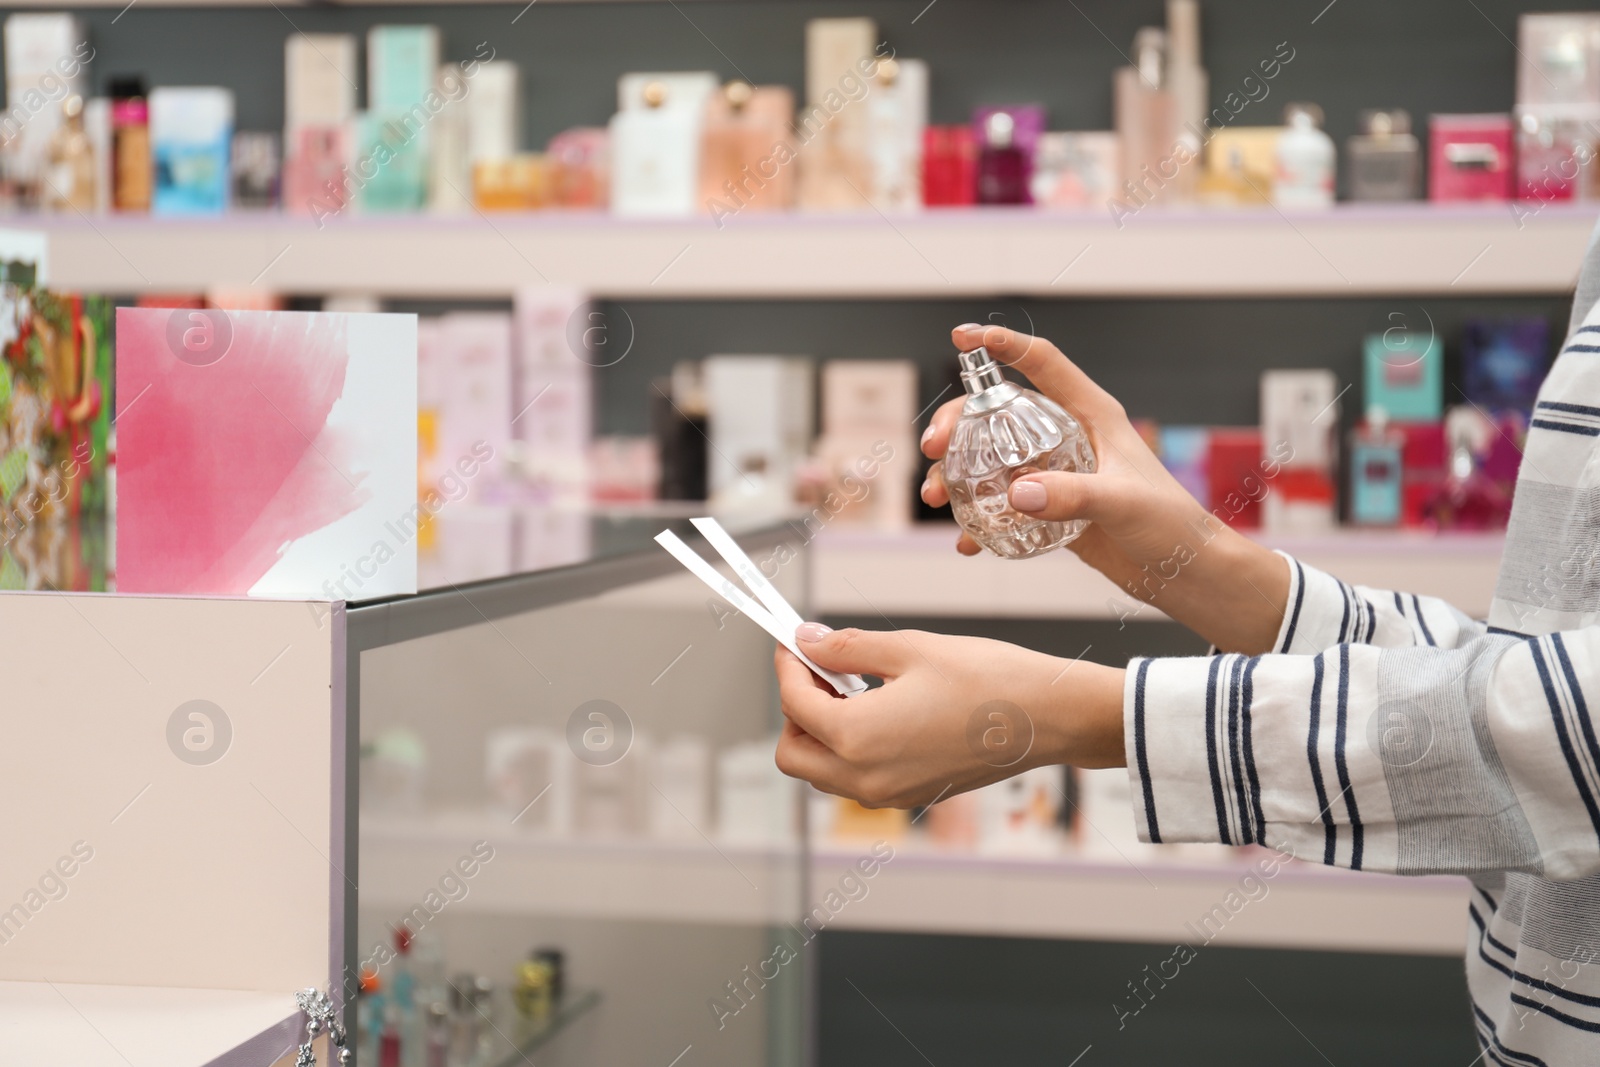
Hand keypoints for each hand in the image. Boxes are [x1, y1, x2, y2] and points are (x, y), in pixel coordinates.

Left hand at [773, 623, 1125, 808]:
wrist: (1048, 718)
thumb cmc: (988, 680)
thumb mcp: (907, 648)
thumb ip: (846, 648)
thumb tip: (808, 642)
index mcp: (858, 738)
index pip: (794, 704)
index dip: (788, 666)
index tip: (794, 642)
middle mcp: (866, 778)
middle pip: (794, 754)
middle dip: (794, 709)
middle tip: (818, 668)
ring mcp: (888, 795)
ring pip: (822, 771)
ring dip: (820, 730)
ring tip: (850, 684)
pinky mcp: (910, 796)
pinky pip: (856, 779)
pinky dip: (849, 747)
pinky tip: (877, 706)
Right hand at [922, 323, 1289, 654]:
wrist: (1185, 574)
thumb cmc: (1171, 526)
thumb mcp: (1122, 502)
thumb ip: (1070, 495)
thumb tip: (1016, 493)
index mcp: (1092, 415)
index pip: (1042, 363)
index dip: (1003, 345)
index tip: (962, 338)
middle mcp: (1069, 437)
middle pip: (999, 412)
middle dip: (958, 423)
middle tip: (932, 447)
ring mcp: (1056, 474)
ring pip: (992, 460)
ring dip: (957, 474)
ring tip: (937, 497)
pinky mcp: (1051, 510)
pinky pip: (1002, 507)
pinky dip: (978, 521)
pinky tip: (966, 542)